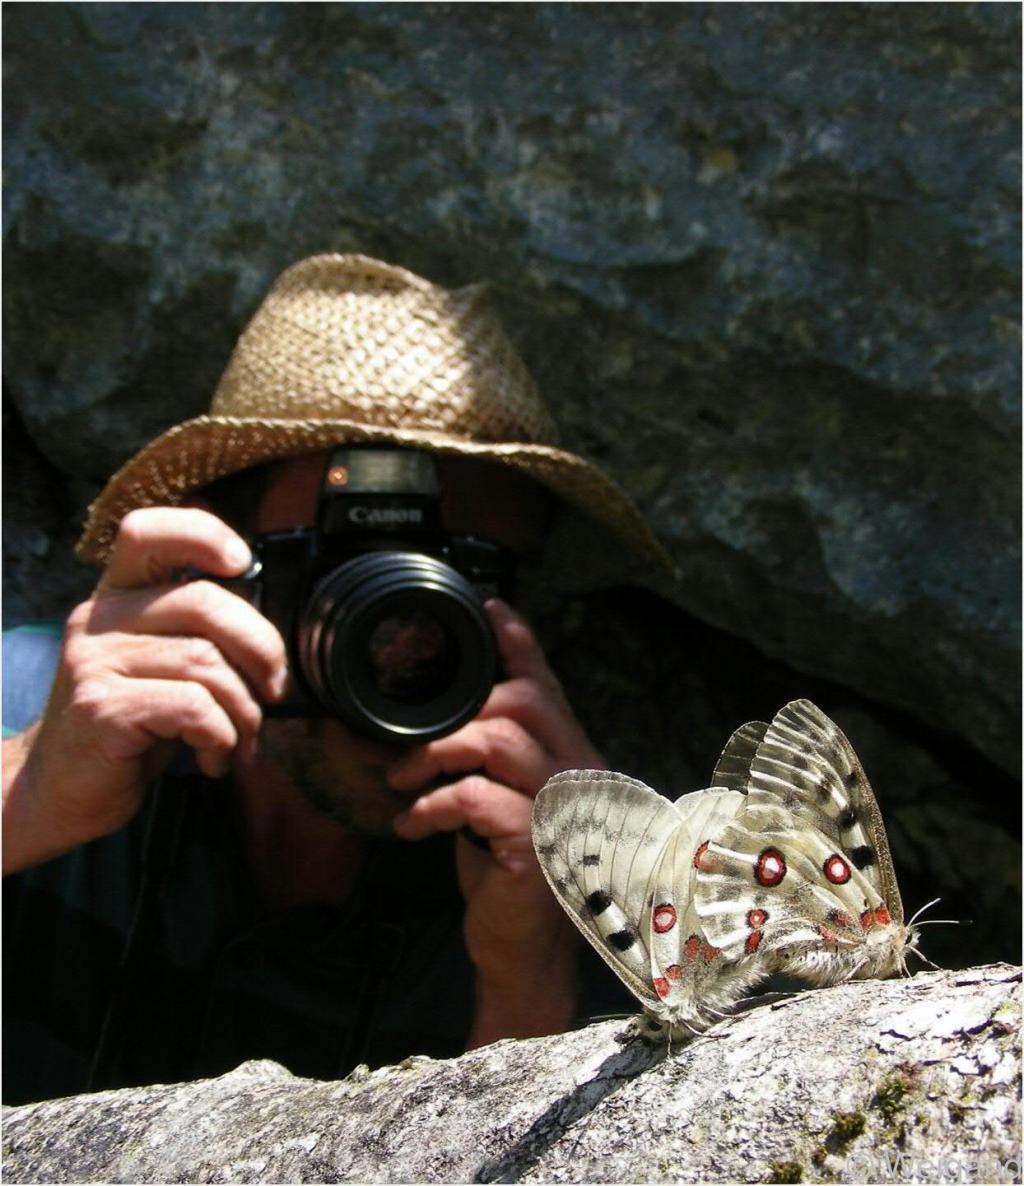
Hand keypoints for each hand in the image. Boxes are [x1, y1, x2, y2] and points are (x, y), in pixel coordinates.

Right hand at [2, 507, 287, 873]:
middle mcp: (100, 619)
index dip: (203, 534)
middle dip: (262, 648)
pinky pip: (194, 707)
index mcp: (116, 597)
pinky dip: (221, 737)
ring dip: (244, 711)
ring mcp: (95, 662)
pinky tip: (213, 758)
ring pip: (208, 663)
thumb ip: (196, 633)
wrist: (60, 791)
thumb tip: (269, 632)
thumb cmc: (131, 727)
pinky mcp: (102, 708)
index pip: (148, 532)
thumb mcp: (160, 666)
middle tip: (273, 690)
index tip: (243, 564)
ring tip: (240, 741)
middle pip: (206, 602)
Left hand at [389, 598, 605, 1043]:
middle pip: (523, 700)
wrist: (523, 955)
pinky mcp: (538, 847)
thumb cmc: (507, 875)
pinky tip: (411, 822)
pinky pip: (479, 798)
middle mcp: (579, 775)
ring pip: (500, 740)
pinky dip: (433, 804)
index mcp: (571, 758)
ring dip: (435, 754)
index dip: (519, 642)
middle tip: (407, 747)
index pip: (549, 684)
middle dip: (455, 712)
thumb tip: (413, 727)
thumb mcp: (493, 807)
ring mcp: (565, 811)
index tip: (488, 607)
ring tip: (400, 780)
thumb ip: (480, 765)